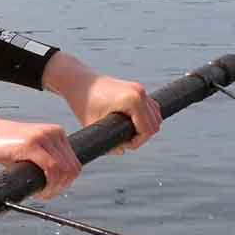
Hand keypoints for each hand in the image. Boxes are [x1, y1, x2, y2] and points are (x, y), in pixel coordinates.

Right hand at [0, 104, 80, 199]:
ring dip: (54, 188)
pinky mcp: (30, 144)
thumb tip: (57, 184)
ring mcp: (42, 137)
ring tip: (39, 193)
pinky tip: (37, 190)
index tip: (50, 191)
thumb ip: (43, 161)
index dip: (65, 183)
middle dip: (60, 188)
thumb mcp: (28, 150)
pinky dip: (48, 185)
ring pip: (64, 171)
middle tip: (44, 195)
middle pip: (72, 169)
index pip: (74, 164)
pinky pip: (52, 169)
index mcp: (56, 133)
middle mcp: (53, 133)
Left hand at [41, 53, 160, 152]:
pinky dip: (145, 119)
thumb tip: (122, 151)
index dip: (136, 142)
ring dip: (144, 128)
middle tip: (122, 140)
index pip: (147, 130)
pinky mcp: (138, 89)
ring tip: (124, 132)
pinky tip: (129, 124)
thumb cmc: (84, 103)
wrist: (79, 82)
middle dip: (141, 136)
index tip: (122, 144)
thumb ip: (107, 142)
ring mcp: (140, 89)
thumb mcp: (94, 126)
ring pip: (156, 117)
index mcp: (132, 101)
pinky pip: (151, 109)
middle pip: (155, 124)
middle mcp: (140, 93)